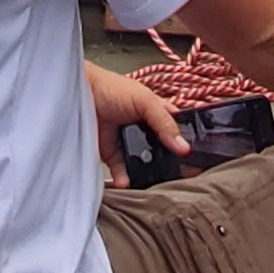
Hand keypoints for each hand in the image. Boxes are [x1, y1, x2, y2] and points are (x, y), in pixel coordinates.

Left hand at [89, 62, 187, 178]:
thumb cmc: (111, 88)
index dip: (186, 144)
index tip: (196, 160)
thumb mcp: (145, 101)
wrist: (77, 94)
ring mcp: (128, 142)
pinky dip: (124, 178)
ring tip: (153, 184)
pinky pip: (121, 170)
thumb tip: (183, 148)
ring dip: (147, 174)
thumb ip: (165, 123)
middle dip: (169, 164)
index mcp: (157, 113)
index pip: (177, 130)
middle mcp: (144, 129)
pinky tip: (126, 182)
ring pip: (143, 163)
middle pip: (162, 151)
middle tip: (178, 177)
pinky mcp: (111, 153)